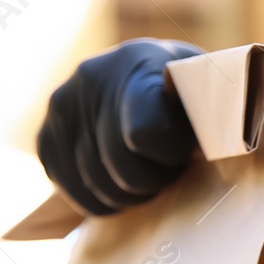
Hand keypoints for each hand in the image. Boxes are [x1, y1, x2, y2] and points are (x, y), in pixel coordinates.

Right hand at [37, 38, 202, 215]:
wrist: (156, 78)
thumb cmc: (196, 94)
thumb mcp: (212, 93)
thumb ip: (212, 114)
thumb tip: (217, 147)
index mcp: (139, 63)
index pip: (144, 133)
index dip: (169, 156)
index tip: (185, 151)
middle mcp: (91, 78)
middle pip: (124, 171)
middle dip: (155, 179)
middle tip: (172, 164)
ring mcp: (62, 107)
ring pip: (101, 188)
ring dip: (132, 192)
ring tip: (148, 167)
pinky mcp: (46, 138)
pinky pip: (77, 194)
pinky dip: (105, 200)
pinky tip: (122, 179)